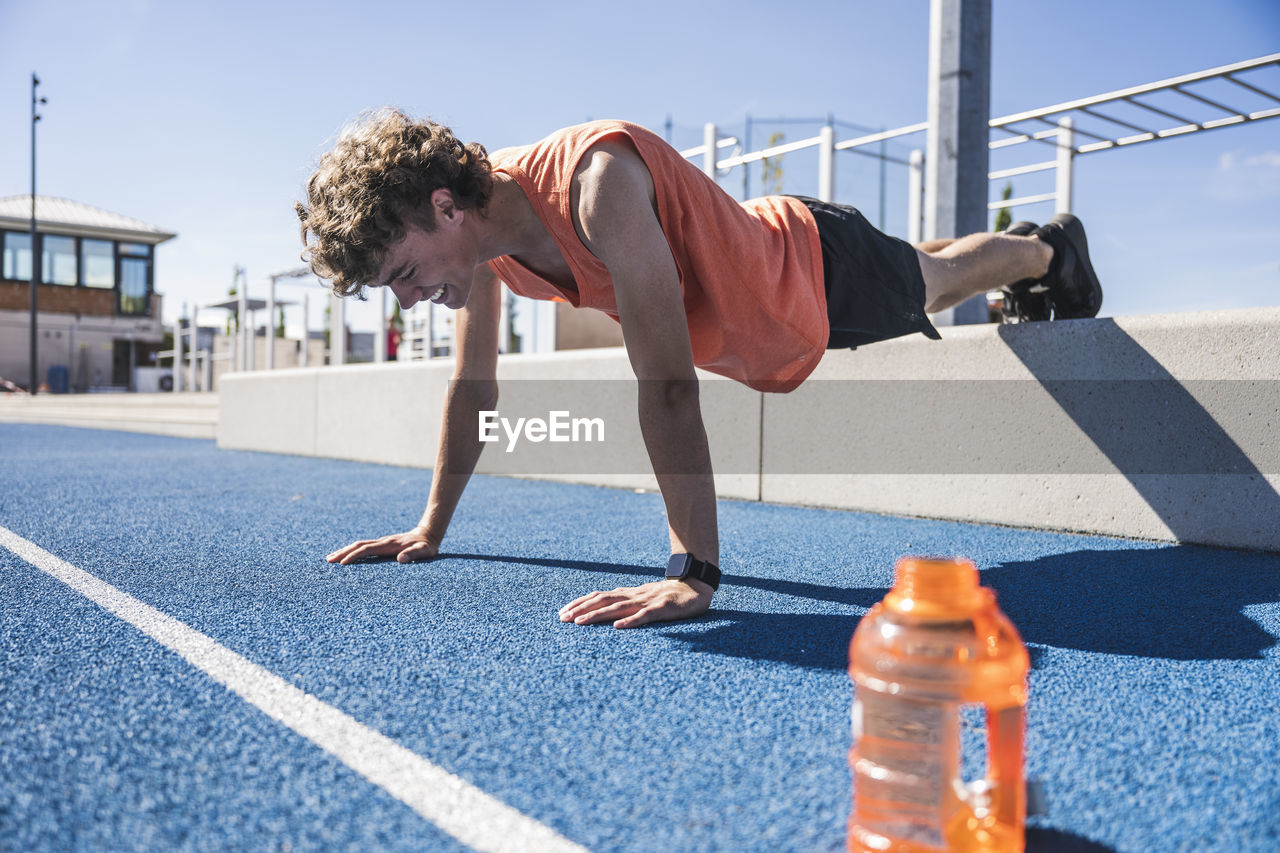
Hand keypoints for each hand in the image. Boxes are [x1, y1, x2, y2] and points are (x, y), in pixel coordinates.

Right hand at [326, 527, 437, 564]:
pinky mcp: (382, 544)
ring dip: (345, 551)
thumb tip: (401, 559)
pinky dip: (352, 551)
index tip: (343, 563)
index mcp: (389, 545)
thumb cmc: (427, 546)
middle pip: (358, 545)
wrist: (428, 534)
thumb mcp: (424, 551)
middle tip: (328, 560)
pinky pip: (364, 547)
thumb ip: (414, 554)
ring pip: (359, 545)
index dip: (355, 556)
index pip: (367, 549)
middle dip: (343, 552)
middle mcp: (382, 542)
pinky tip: (347, 556)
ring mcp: (381, 542)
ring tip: (331, 558)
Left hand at [559, 578, 712, 628]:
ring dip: (597, 615)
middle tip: (562, 619)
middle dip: (581, 609)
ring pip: (618, 608)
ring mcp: (647, 601)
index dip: (580, 603)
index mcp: (628, 594)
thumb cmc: (669, 596)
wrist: (696, 586)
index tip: (562, 612)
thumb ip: (627, 603)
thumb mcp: (643, 599)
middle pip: (602, 600)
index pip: (599, 596)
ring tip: (579, 622)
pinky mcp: (662, 609)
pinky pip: (644, 616)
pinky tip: (617, 627)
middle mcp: (634, 596)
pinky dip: (630, 621)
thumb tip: (606, 609)